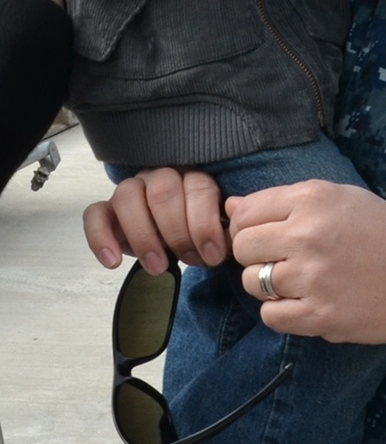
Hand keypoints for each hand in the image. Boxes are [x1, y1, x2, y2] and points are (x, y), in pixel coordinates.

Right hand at [83, 167, 227, 272]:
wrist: (166, 243)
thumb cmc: (191, 235)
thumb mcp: (211, 235)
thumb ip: (225, 231)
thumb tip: (233, 230)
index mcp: (191, 177)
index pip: (199, 187)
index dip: (205, 223)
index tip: (211, 254)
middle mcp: (159, 177)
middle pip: (164, 190)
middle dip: (177, 230)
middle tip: (186, 259)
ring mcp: (130, 190)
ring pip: (128, 195)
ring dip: (144, 235)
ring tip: (157, 266)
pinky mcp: (104, 210)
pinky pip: (93, 214)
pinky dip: (100, 238)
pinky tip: (112, 262)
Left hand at [227, 180, 385, 342]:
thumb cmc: (384, 230)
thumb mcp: (340, 198)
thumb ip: (284, 200)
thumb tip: (231, 206)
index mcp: (312, 200)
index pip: (245, 213)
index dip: (249, 226)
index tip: (267, 235)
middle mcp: (307, 235)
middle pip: (243, 248)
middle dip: (256, 255)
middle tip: (282, 259)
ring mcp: (312, 278)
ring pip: (254, 283)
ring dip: (268, 284)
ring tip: (299, 281)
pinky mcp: (320, 316)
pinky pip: (271, 316)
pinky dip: (282, 312)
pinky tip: (305, 302)